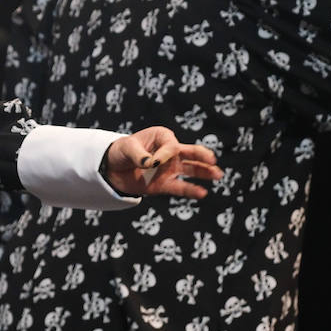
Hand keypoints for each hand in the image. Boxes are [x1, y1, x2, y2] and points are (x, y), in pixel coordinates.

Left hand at [102, 126, 221, 197]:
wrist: (112, 168)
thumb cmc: (121, 151)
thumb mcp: (126, 148)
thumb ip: (138, 155)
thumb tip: (150, 164)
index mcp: (162, 137)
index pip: (172, 146)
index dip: (164, 155)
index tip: (152, 162)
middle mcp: (170, 153)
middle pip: (190, 153)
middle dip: (202, 156)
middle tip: (212, 160)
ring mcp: (169, 169)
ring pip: (190, 170)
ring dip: (204, 172)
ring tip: (218, 175)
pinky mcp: (165, 184)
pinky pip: (180, 187)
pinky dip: (191, 190)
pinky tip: (202, 193)